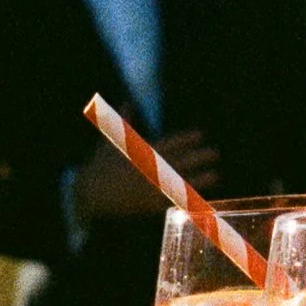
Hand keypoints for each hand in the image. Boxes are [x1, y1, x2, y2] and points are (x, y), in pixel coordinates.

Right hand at [70, 128, 220, 221]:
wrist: (90, 193)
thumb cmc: (100, 165)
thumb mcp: (111, 140)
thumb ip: (124, 120)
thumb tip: (127, 100)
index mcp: (140, 153)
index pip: (168, 144)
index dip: (185, 139)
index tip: (200, 135)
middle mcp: (147, 171)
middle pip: (178, 162)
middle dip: (197, 157)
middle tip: (214, 152)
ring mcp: (149, 188)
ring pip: (178, 183)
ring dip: (198, 179)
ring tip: (216, 174)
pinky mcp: (148, 205)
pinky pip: (171, 203)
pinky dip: (187, 202)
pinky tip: (203, 200)